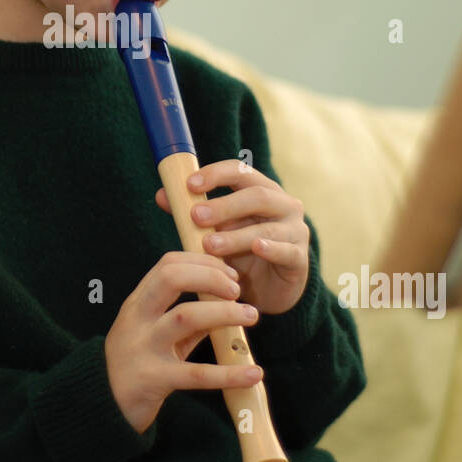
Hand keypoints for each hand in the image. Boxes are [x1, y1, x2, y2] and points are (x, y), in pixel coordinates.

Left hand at [155, 159, 309, 315]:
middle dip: (224, 205)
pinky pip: (286, 251)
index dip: (216, 174)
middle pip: (257, 196)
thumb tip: (162, 195)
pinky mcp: (299, 259)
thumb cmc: (240, 252)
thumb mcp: (216, 230)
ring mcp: (295, 231)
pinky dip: (271, 249)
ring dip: (237, 235)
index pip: (241, 171)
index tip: (190, 184)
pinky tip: (257, 248)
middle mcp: (283, 205)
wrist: (269, 290)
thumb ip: (193, 213)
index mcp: (261, 190)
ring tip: (210, 245)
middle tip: (196, 216)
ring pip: (267, 228)